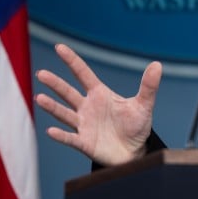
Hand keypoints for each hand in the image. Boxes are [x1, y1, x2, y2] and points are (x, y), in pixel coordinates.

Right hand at [35, 43, 162, 165]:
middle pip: (68, 92)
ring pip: (65, 113)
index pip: (83, 74)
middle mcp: (87, 107)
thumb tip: (158, 64)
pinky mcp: (84, 142)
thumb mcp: (144, 105)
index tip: (59, 47)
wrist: (133, 151)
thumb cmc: (136, 126)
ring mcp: (83, 125)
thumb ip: (148, 86)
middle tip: (41, 74)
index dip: (72, 60)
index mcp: (100, 95)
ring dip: (53, 107)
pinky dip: (61, 135)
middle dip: (55, 84)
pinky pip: (70, 138)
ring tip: (40, 98)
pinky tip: (51, 130)